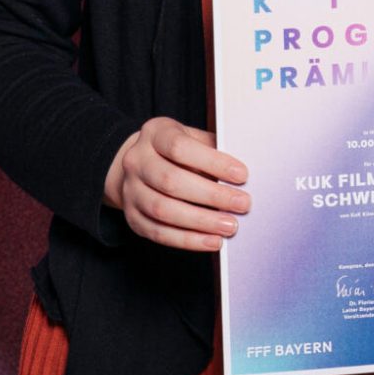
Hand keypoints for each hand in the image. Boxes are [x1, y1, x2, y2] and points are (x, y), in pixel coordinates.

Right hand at [103, 117, 249, 251]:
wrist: (140, 164)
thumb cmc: (178, 150)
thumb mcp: (193, 138)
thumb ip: (213, 150)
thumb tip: (242, 174)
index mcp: (155, 133)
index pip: (180, 147)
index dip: (213, 162)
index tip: (242, 175)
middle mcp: (136, 161)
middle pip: (171, 181)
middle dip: (211, 195)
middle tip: (242, 204)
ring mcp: (130, 190)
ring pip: (163, 210)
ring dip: (201, 222)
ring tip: (230, 226)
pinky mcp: (132, 216)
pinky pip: (158, 233)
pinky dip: (188, 240)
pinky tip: (212, 241)